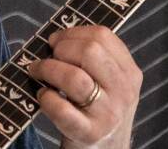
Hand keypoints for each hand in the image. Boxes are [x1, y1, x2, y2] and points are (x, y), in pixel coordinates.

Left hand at [28, 26, 141, 148]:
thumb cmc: (100, 110)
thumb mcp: (110, 82)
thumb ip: (95, 59)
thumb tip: (56, 37)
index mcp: (129, 72)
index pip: (103, 36)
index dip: (73, 33)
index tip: (57, 40)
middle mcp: (124, 91)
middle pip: (90, 51)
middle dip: (61, 49)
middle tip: (48, 57)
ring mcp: (108, 114)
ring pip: (74, 78)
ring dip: (48, 70)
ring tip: (38, 73)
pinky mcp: (89, 133)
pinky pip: (62, 109)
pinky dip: (46, 98)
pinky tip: (44, 97)